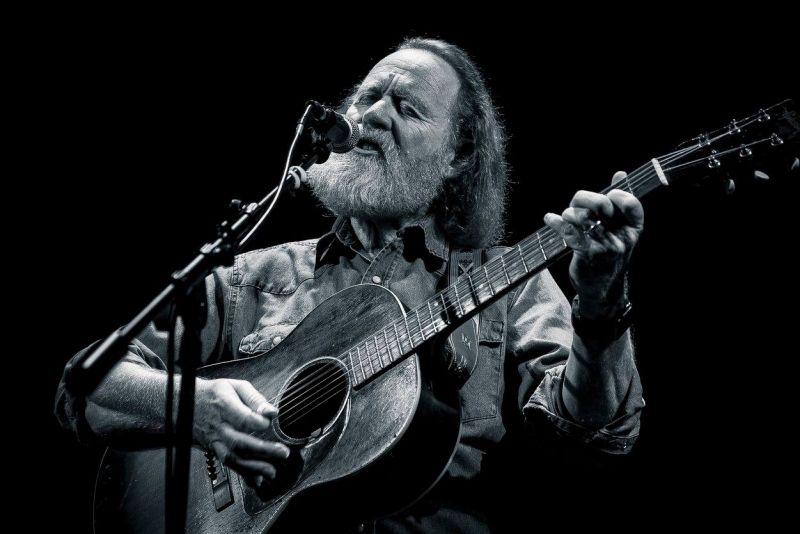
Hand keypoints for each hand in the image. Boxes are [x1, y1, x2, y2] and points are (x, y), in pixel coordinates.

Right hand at [194, 378, 289, 488]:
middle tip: (283, 453)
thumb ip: (255, 398)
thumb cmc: (215, 393)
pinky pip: (228, 465)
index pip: (243, 418)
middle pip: (239, 442)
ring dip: (253, 468)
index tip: (270, 422)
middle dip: (263, 450)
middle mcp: (219, 426)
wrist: (185, 404)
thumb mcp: (235, 386)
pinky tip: (257, 480)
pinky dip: (243, 474)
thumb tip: (272, 412)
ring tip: (272, 472)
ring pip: (232, 458)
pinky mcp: (214, 450)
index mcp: (225, 406)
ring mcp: (215, 440)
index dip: (259, 423)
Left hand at [544, 171, 643, 318]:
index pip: (631, 203)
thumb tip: (620, 173)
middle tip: (576, 204)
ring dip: (569, 213)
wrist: (602, 289)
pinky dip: (556, 222)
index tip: (607, 196)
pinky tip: (550, 219)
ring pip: (583, 217)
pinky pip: (569, 232)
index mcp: (633, 229)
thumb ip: (619, 202)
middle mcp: (622, 237)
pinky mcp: (588, 255)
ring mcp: (605, 247)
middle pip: (602, 205)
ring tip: (566, 217)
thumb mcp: (619, 230)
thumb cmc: (609, 254)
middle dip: (584, 199)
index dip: (617, 195)